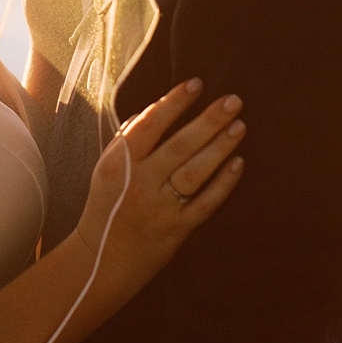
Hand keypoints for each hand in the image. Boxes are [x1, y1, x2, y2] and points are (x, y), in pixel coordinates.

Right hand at [76, 78, 246, 283]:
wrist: (102, 258)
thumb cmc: (107, 206)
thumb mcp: (106, 170)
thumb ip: (127, 141)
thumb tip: (155, 109)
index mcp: (118, 165)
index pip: (148, 126)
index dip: (173, 103)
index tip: (195, 84)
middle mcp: (139, 184)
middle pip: (179, 146)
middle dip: (208, 120)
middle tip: (233, 100)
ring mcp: (159, 208)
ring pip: (195, 173)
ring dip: (219, 148)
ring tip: (239, 126)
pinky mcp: (177, 229)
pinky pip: (205, 204)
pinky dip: (223, 183)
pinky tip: (239, 163)